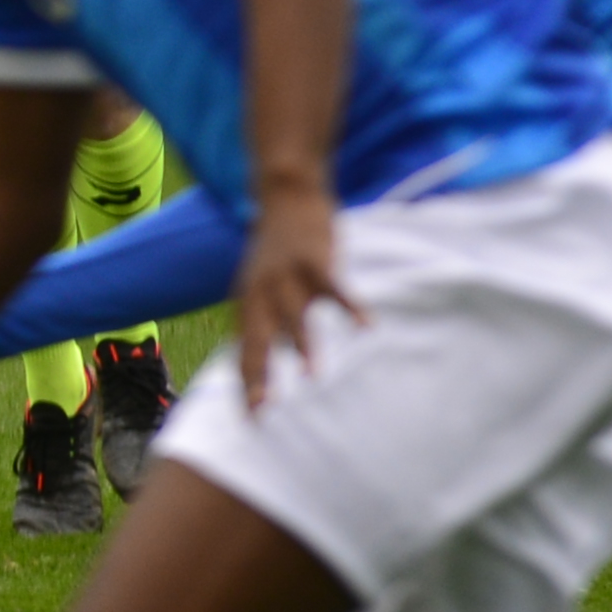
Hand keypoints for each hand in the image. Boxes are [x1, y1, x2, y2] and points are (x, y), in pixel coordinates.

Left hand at [226, 185, 357, 404]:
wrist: (285, 194)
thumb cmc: (278, 249)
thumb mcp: (264, 286)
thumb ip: (267, 319)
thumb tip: (271, 357)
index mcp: (248, 302)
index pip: (244, 350)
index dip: (246, 383)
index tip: (250, 417)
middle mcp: (260, 292)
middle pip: (257, 339)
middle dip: (261, 375)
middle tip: (266, 408)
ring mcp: (286, 274)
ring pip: (292, 315)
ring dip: (302, 345)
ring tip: (314, 376)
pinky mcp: (313, 258)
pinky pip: (333, 287)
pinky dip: (350, 308)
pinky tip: (367, 328)